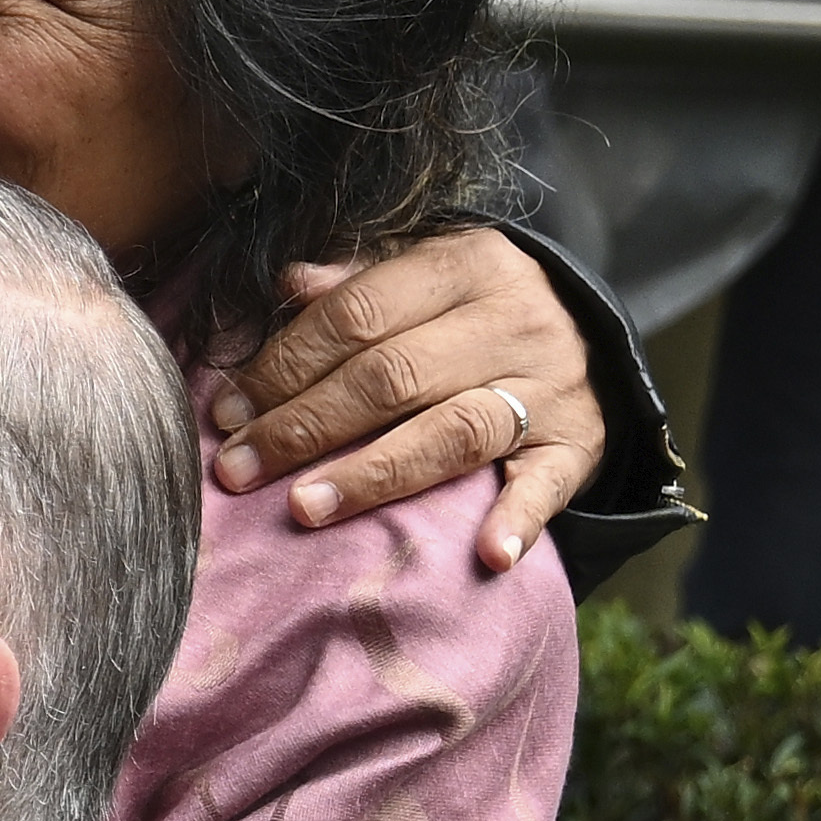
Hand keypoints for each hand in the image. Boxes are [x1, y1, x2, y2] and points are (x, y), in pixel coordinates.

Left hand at [217, 223, 599, 566]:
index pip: (359, 315)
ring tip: (305, 508)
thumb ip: (358, 283)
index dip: (284, 367)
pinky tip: (488, 554)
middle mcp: (514, 321)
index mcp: (467, 266)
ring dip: (375, 474)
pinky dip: (519, 519)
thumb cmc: (473, 313)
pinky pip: (547, 483)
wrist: (593, 340)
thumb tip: (289, 285)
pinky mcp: (577, 445)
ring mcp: (551, 386)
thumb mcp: (425, 276)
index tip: (227, 414)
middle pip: (393, 377)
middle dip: (305, 427)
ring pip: (454, 431)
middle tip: (239, 469)